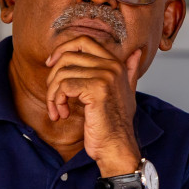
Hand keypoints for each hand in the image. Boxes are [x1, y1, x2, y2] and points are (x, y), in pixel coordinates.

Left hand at [44, 35, 141, 171]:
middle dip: (53, 76)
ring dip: (53, 94)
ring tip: (59, 109)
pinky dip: (56, 101)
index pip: (83, 41)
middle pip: (68, 56)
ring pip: (62, 73)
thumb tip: (137, 52)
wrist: (117, 147)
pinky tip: (63, 114)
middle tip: (54, 96)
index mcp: (116, 64)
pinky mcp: (95, 90)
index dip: (63, 50)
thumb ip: (129, 71)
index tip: (52, 66)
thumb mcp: (126, 92)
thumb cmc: (116, 123)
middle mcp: (112, 66)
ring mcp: (105, 77)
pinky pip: (63, 86)